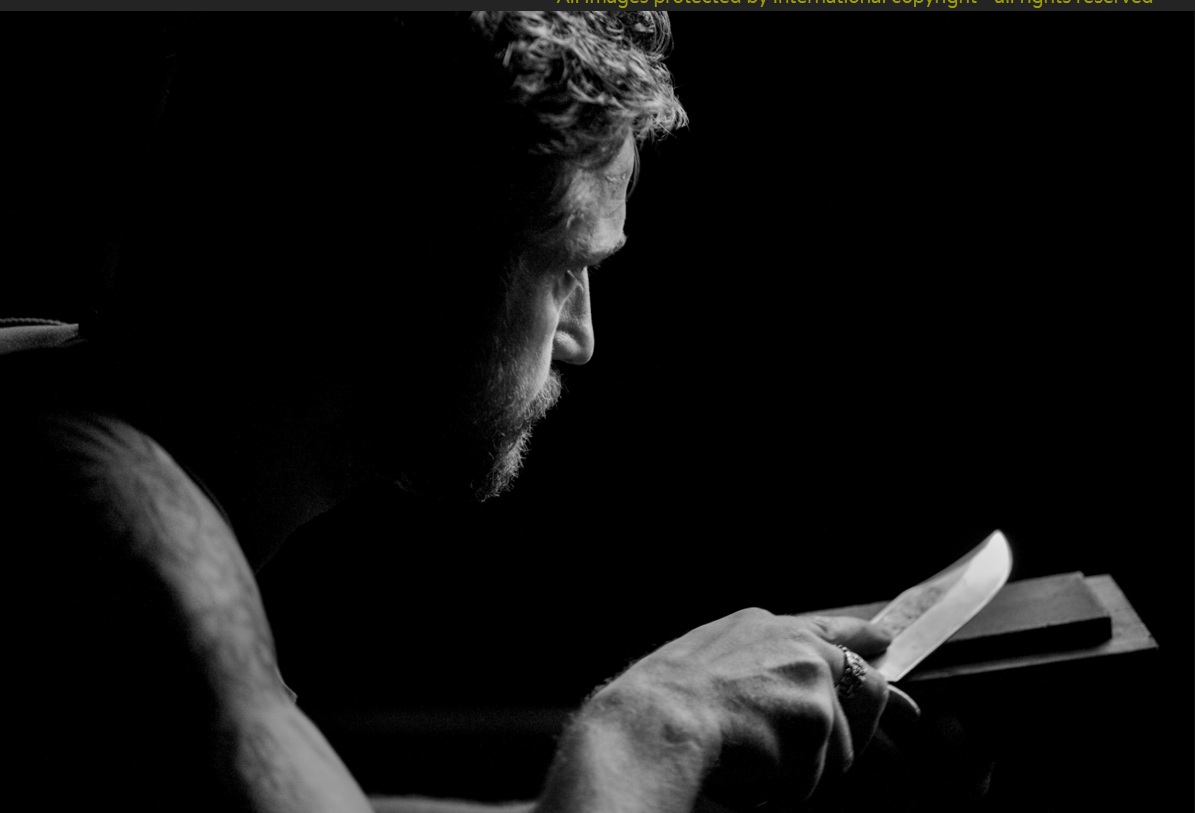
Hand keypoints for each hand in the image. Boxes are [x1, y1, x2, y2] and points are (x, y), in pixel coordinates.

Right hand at [576, 609, 900, 809]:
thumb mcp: (712, 655)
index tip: (884, 643)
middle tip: (819, 753)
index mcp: (768, 627)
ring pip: (839, 748)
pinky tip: (750, 770)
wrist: (656, 721)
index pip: (834, 628)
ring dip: (802, 769)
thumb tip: (790, 689)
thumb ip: (759, 659)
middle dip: (858, 728)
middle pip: (867, 688)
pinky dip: (785, 787)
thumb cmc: (666, 698)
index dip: (864, 638)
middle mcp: (799, 645)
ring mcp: (812, 680)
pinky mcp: (816, 719)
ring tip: (751, 759)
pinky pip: (813, 776)